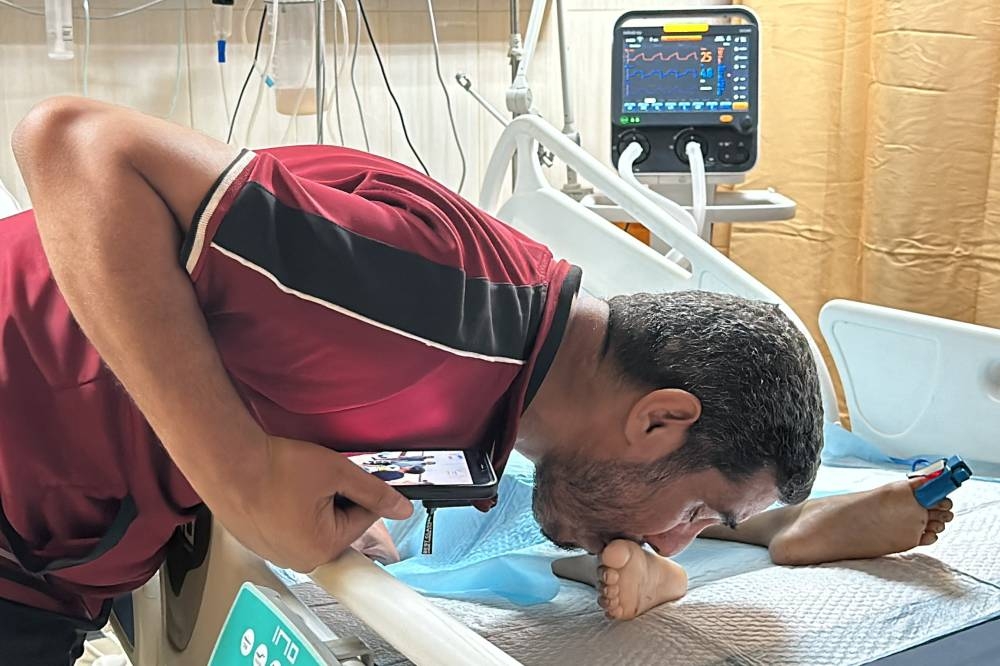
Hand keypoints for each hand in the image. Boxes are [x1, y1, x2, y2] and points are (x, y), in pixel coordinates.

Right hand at [218, 436, 413, 571]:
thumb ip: (374, 491)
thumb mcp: (337, 472)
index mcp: (322, 548)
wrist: (226, 461)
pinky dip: (289, 508)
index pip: (363, 519)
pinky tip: (279, 490)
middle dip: (334, 499)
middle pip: (339, 524)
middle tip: (315, 477)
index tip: (346, 475)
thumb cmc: (274, 468)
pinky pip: (289, 526)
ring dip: (312, 503)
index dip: (358, 490)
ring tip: (293, 482)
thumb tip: (401, 507)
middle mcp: (299, 558)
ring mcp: (276, 553)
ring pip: (314, 524)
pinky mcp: (259, 542)